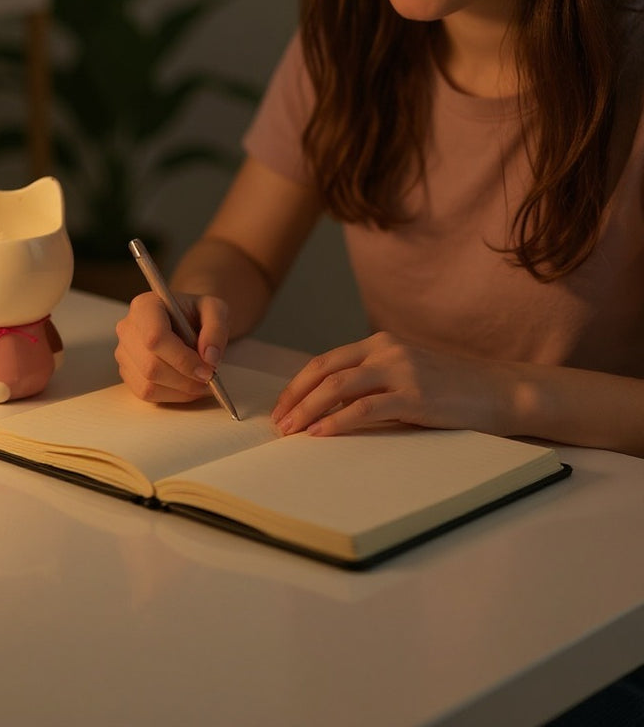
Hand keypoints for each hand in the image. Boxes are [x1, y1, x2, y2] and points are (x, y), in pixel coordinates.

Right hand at [115, 291, 229, 403]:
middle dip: (185, 379)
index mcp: (145, 306)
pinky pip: (145, 393)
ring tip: (202, 383)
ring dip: (181, 391)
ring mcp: (124, 351)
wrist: (185, 320)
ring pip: (148, 384)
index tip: (208, 370)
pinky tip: (188, 387)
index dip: (182, 359)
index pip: (155, 338)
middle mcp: (128, 328)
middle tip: (210, 380)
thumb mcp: (215, 310)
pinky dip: (172, 396)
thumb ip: (216, 329)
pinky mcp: (127, 371)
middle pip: (151, 366)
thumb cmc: (197, 313)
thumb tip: (209, 358)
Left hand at [271, 332, 517, 437]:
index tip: (282, 406)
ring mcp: (400, 371)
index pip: (326, 360)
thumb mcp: (409, 374)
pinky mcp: (414, 396)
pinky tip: (321, 434)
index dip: (298, 384)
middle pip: (324, 370)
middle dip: (295, 397)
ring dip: (308, 410)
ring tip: (292, 431)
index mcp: (381, 343)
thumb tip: (333, 406)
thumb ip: (375, 381)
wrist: (500, 391)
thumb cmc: (454, 389)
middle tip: (278, 423)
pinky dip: (337, 422)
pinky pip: (365, 409)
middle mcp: (386, 350)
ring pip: (338, 387)